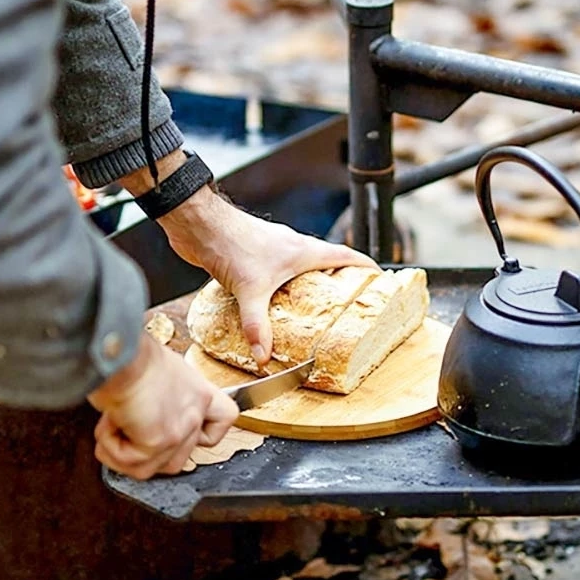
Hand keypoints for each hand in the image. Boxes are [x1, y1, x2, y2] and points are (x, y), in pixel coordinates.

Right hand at [87, 333, 238, 479]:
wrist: (118, 351)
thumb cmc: (129, 354)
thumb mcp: (161, 370)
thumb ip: (165, 395)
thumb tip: (146, 410)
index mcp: (199, 391)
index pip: (225, 417)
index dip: (206, 434)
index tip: (183, 431)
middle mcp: (195, 411)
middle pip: (179, 458)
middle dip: (146, 451)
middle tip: (126, 424)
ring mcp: (180, 429)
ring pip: (153, 467)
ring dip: (125, 453)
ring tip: (114, 423)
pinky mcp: (159, 441)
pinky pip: (133, 465)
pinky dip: (112, 450)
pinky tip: (110, 424)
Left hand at [161, 189, 378, 364]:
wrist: (199, 223)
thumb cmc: (230, 241)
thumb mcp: (249, 290)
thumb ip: (257, 325)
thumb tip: (263, 356)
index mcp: (303, 251)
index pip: (346, 256)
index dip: (366, 268)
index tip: (381, 281)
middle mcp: (292, 248)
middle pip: (327, 263)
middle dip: (339, 282)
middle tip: (347, 306)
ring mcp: (272, 251)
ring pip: (300, 269)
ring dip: (309, 286)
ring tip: (313, 312)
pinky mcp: (253, 256)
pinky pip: (276, 274)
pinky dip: (282, 288)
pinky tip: (271, 305)